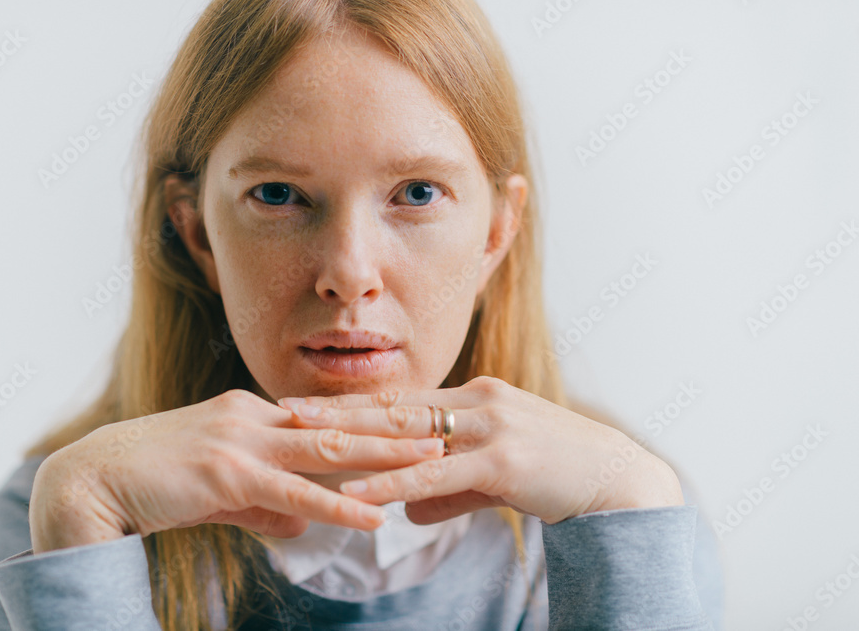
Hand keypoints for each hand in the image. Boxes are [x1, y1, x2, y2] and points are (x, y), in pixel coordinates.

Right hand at [28, 389, 445, 552]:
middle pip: (336, 424)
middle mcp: (251, 415)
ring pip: (326, 449)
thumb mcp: (218, 491)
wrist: (91, 481)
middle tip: (443, 428)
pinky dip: (337, 505)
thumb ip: (262, 501)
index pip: (322, 419)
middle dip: (393, 428)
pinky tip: (373, 514)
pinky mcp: (226, 471)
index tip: (413, 424)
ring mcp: (240, 439)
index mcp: (250, 413)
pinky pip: (294, 491)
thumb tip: (300, 519)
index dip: (370, 423)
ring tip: (429, 459)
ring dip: (382, 456)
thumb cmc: (152, 483)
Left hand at [278, 376, 683, 525]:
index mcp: (476, 398)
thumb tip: (409, 511)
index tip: (311, 404)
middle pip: (393, 406)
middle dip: (337, 410)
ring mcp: (491, 427)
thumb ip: (451, 491)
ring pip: (407, 434)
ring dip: (353, 440)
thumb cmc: (559, 475)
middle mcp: (479, 401)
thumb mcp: (496, 479)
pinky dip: (391, 482)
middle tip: (287, 411)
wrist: (621, 482)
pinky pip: (434, 474)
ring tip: (306, 444)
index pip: (401, 399)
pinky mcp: (503, 460)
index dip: (353, 402)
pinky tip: (357, 491)